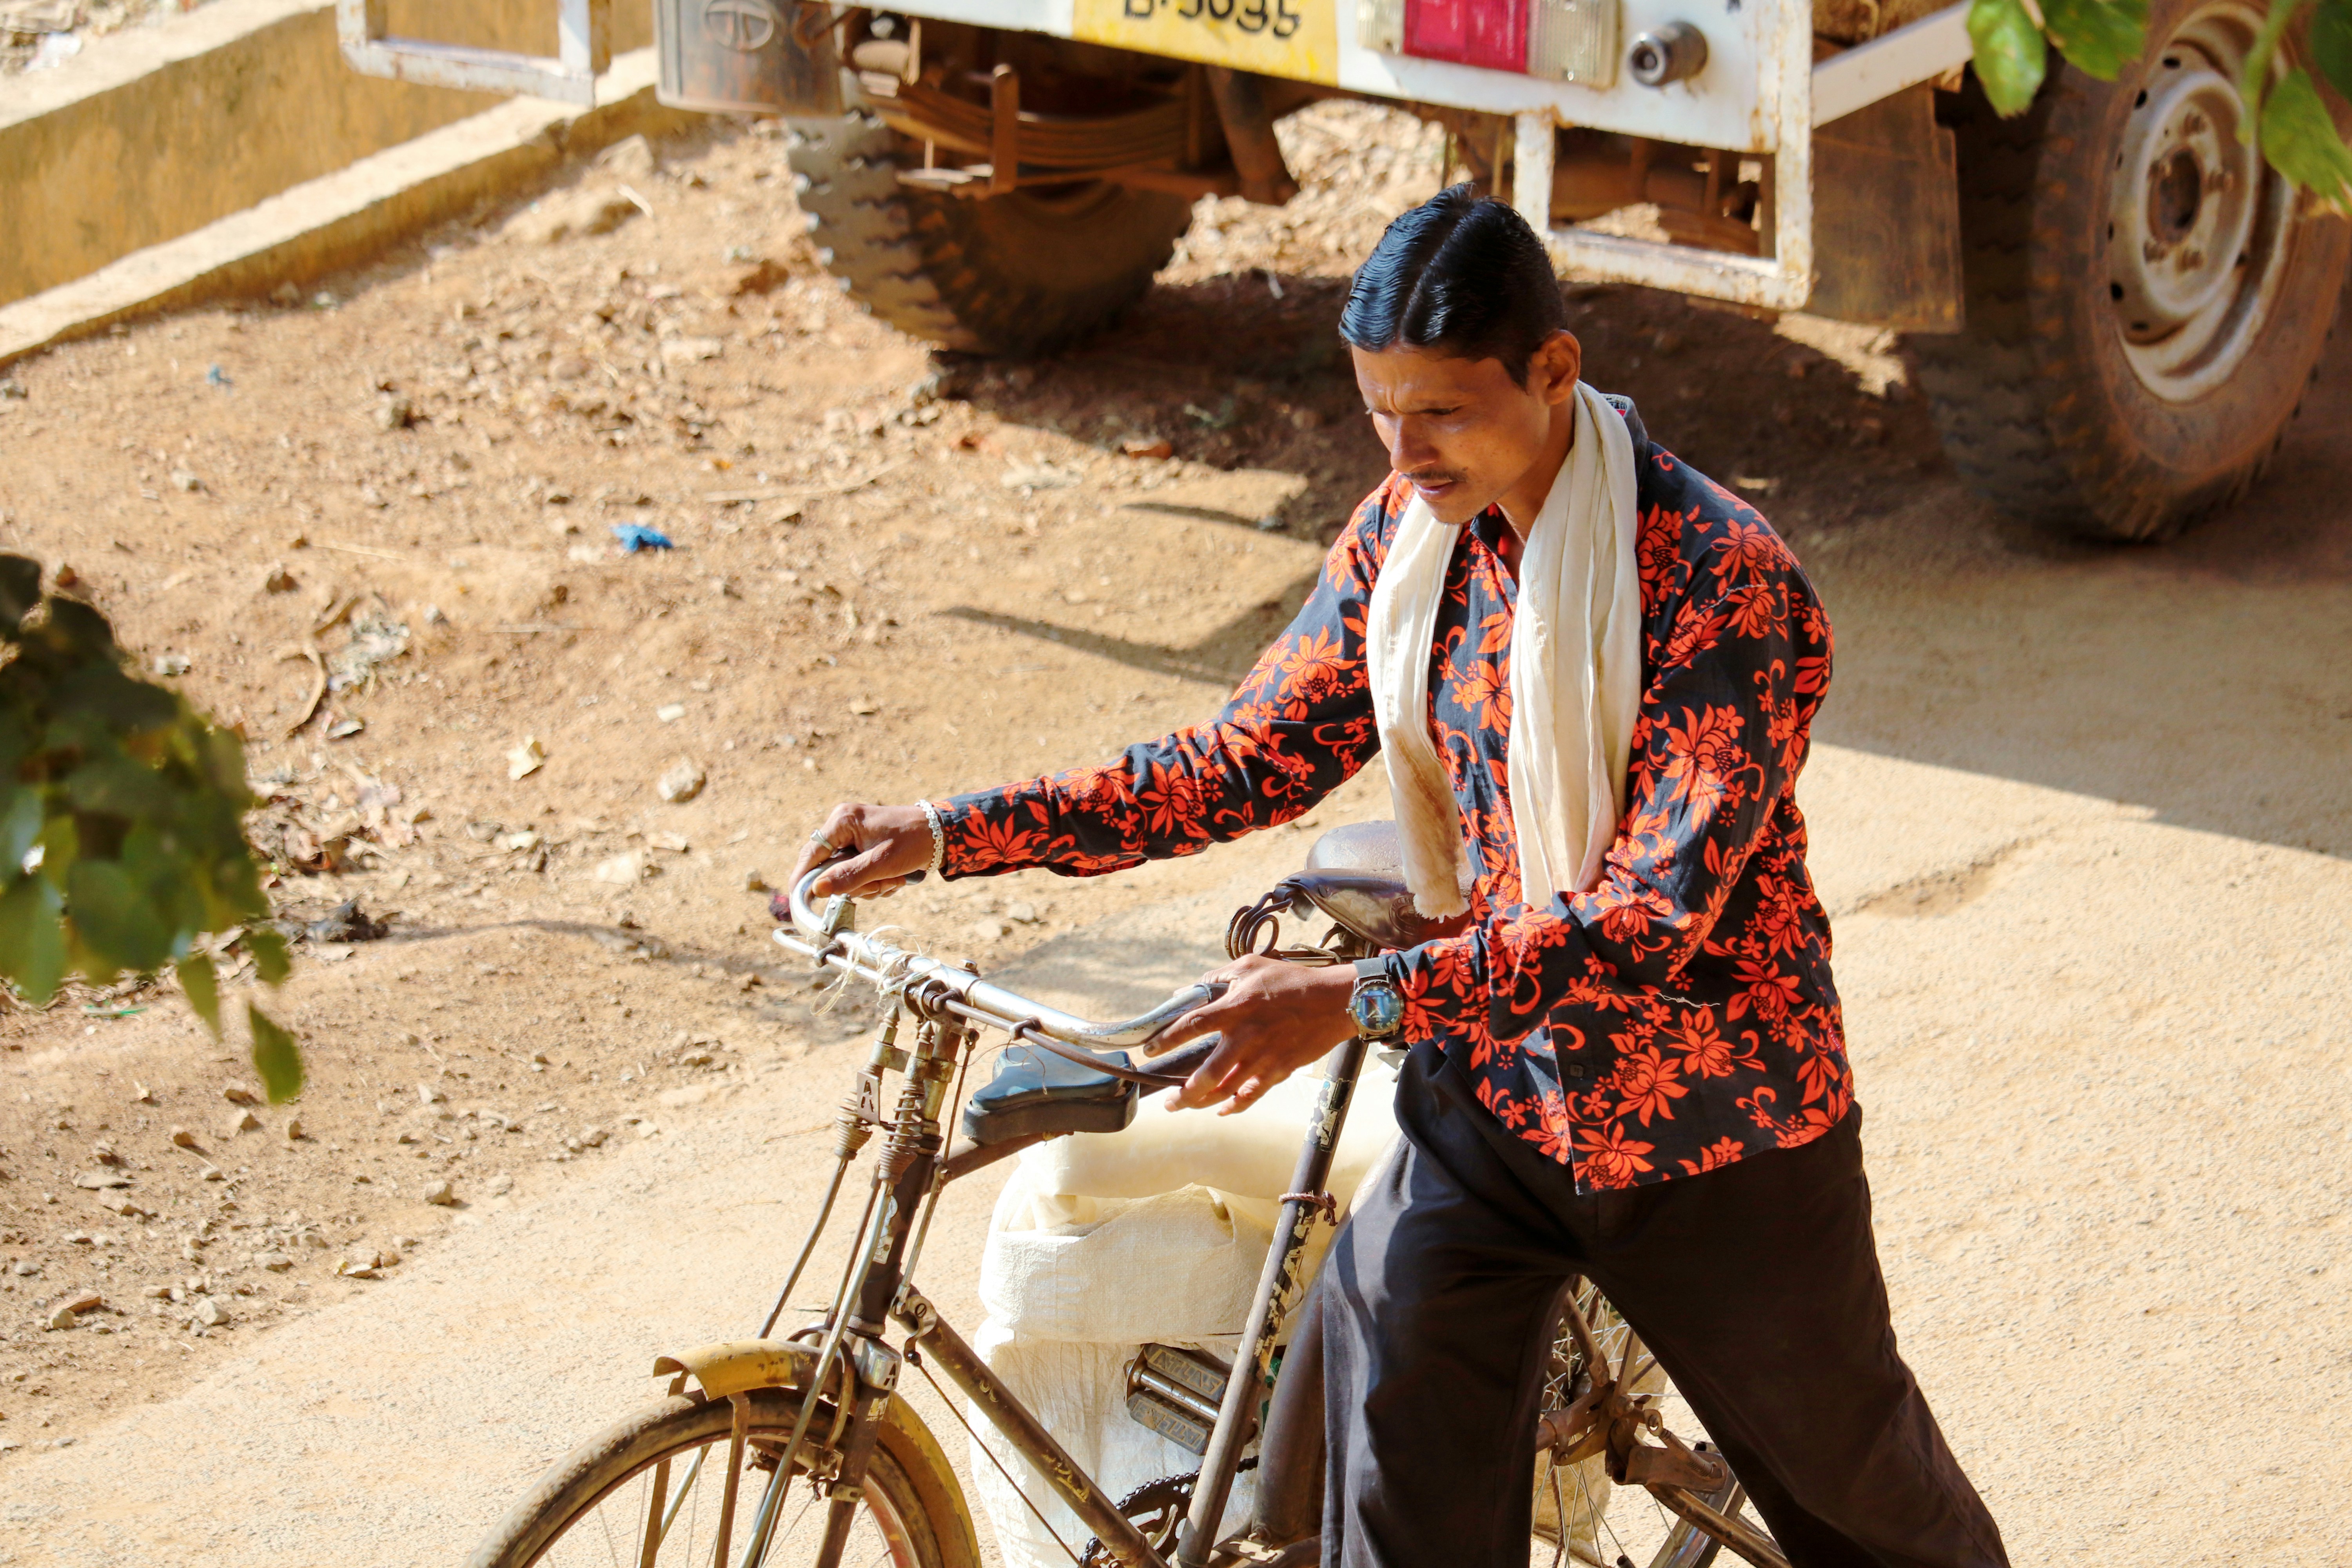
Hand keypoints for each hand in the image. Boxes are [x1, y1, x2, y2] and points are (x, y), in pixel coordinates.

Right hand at [790, 802, 934, 898]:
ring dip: (868, 885)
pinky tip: (893, 878)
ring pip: (844, 877)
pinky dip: (874, 882)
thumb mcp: (882, 862)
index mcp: (843, 821)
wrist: (942, 835)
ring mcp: (852, 838)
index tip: (800, 903)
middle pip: (828, 869)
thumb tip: (817, 890)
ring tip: (892, 879)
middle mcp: (843, 827)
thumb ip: (849, 876)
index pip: (810, 854)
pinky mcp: (862, 849)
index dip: (803, 880)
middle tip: (879, 884)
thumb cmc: (914, 842)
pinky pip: (857, 875)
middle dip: (854, 884)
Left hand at [1150, 954, 1357, 1114]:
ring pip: (1226, 1091)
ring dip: (1202, 1102)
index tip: (1148, 1049)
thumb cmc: (1290, 981)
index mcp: (1235, 1008)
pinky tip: (1222, 1109)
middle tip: (1167, 1101)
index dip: (1166, 1039)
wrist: (1334, 1001)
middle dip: (1182, 1093)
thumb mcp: (1250, 966)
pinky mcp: (1279, 1071)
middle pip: (1205, 1074)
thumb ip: (1216, 977)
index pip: (1191, 1025)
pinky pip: (1251, 1096)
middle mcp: (1246, 1037)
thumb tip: (1189, 991)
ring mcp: (1263, 1058)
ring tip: (1185, 1106)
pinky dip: (1234, 1106)